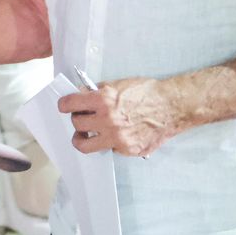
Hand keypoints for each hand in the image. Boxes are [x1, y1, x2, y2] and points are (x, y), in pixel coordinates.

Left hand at [57, 76, 179, 156]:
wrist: (172, 107)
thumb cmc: (148, 92)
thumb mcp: (119, 84)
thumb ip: (98, 92)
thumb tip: (82, 96)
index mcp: (103, 100)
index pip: (70, 104)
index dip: (64, 105)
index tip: (63, 107)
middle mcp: (108, 120)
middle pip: (76, 125)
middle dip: (77, 120)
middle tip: (82, 119)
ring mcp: (117, 137)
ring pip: (85, 145)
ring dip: (82, 139)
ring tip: (85, 136)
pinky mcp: (127, 150)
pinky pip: (108, 149)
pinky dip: (109, 142)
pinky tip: (116, 135)